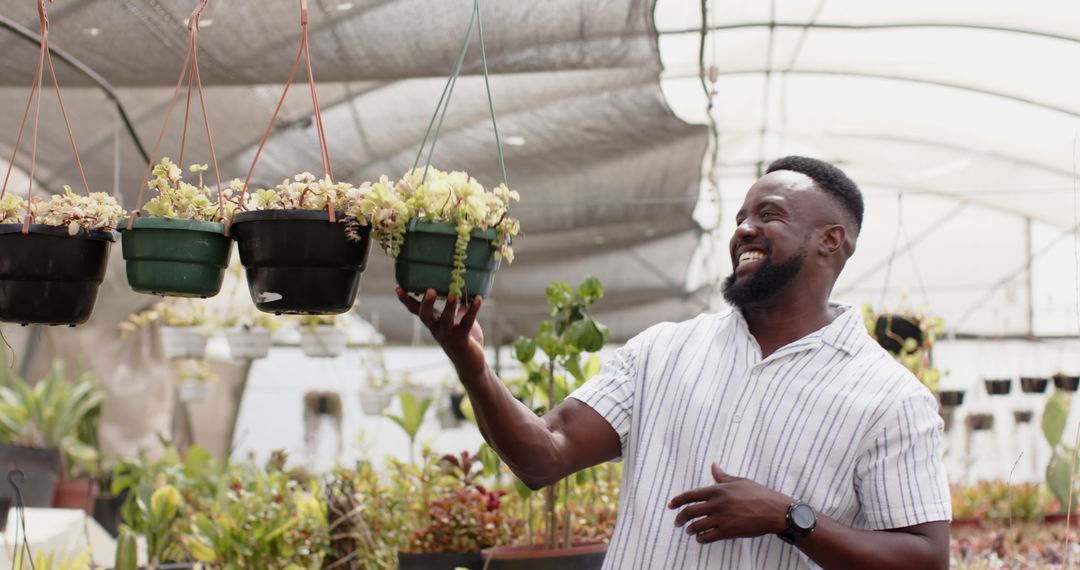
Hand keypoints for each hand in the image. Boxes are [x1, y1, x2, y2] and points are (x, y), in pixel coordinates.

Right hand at [396, 287, 485, 365]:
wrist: (471, 364)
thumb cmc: (463, 340)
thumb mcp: (458, 321)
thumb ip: (459, 308)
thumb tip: (463, 288)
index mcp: (433, 323)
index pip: (416, 311)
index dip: (407, 300)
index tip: (398, 288)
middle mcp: (437, 329)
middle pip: (426, 316)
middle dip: (426, 304)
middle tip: (429, 290)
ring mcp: (449, 335)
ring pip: (446, 320)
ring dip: (449, 306)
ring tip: (454, 293)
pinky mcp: (462, 339)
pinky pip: (467, 322)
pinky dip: (473, 310)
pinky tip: (478, 299)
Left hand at [668, 463, 791, 543]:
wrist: (775, 511)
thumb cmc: (759, 494)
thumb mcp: (740, 481)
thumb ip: (723, 476)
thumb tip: (713, 465)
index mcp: (718, 490)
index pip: (691, 495)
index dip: (677, 500)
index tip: (670, 505)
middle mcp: (717, 503)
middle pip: (690, 511)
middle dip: (680, 518)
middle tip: (677, 522)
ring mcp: (722, 518)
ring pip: (697, 526)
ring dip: (690, 529)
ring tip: (689, 530)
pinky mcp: (728, 531)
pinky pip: (708, 537)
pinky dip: (701, 539)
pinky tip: (700, 539)